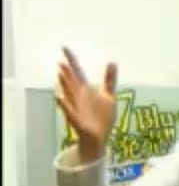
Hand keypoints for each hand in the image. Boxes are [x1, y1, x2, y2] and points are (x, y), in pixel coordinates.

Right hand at [55, 47, 117, 163]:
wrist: (99, 138)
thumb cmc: (102, 116)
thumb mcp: (108, 96)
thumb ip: (109, 79)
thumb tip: (112, 61)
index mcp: (86, 91)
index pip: (77, 73)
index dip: (72, 61)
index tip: (64, 47)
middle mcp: (79, 98)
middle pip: (72, 83)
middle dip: (67, 74)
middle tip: (61, 62)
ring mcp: (77, 109)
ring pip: (69, 95)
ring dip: (65, 86)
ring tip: (60, 75)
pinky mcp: (78, 122)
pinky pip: (70, 113)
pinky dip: (65, 106)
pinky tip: (59, 98)